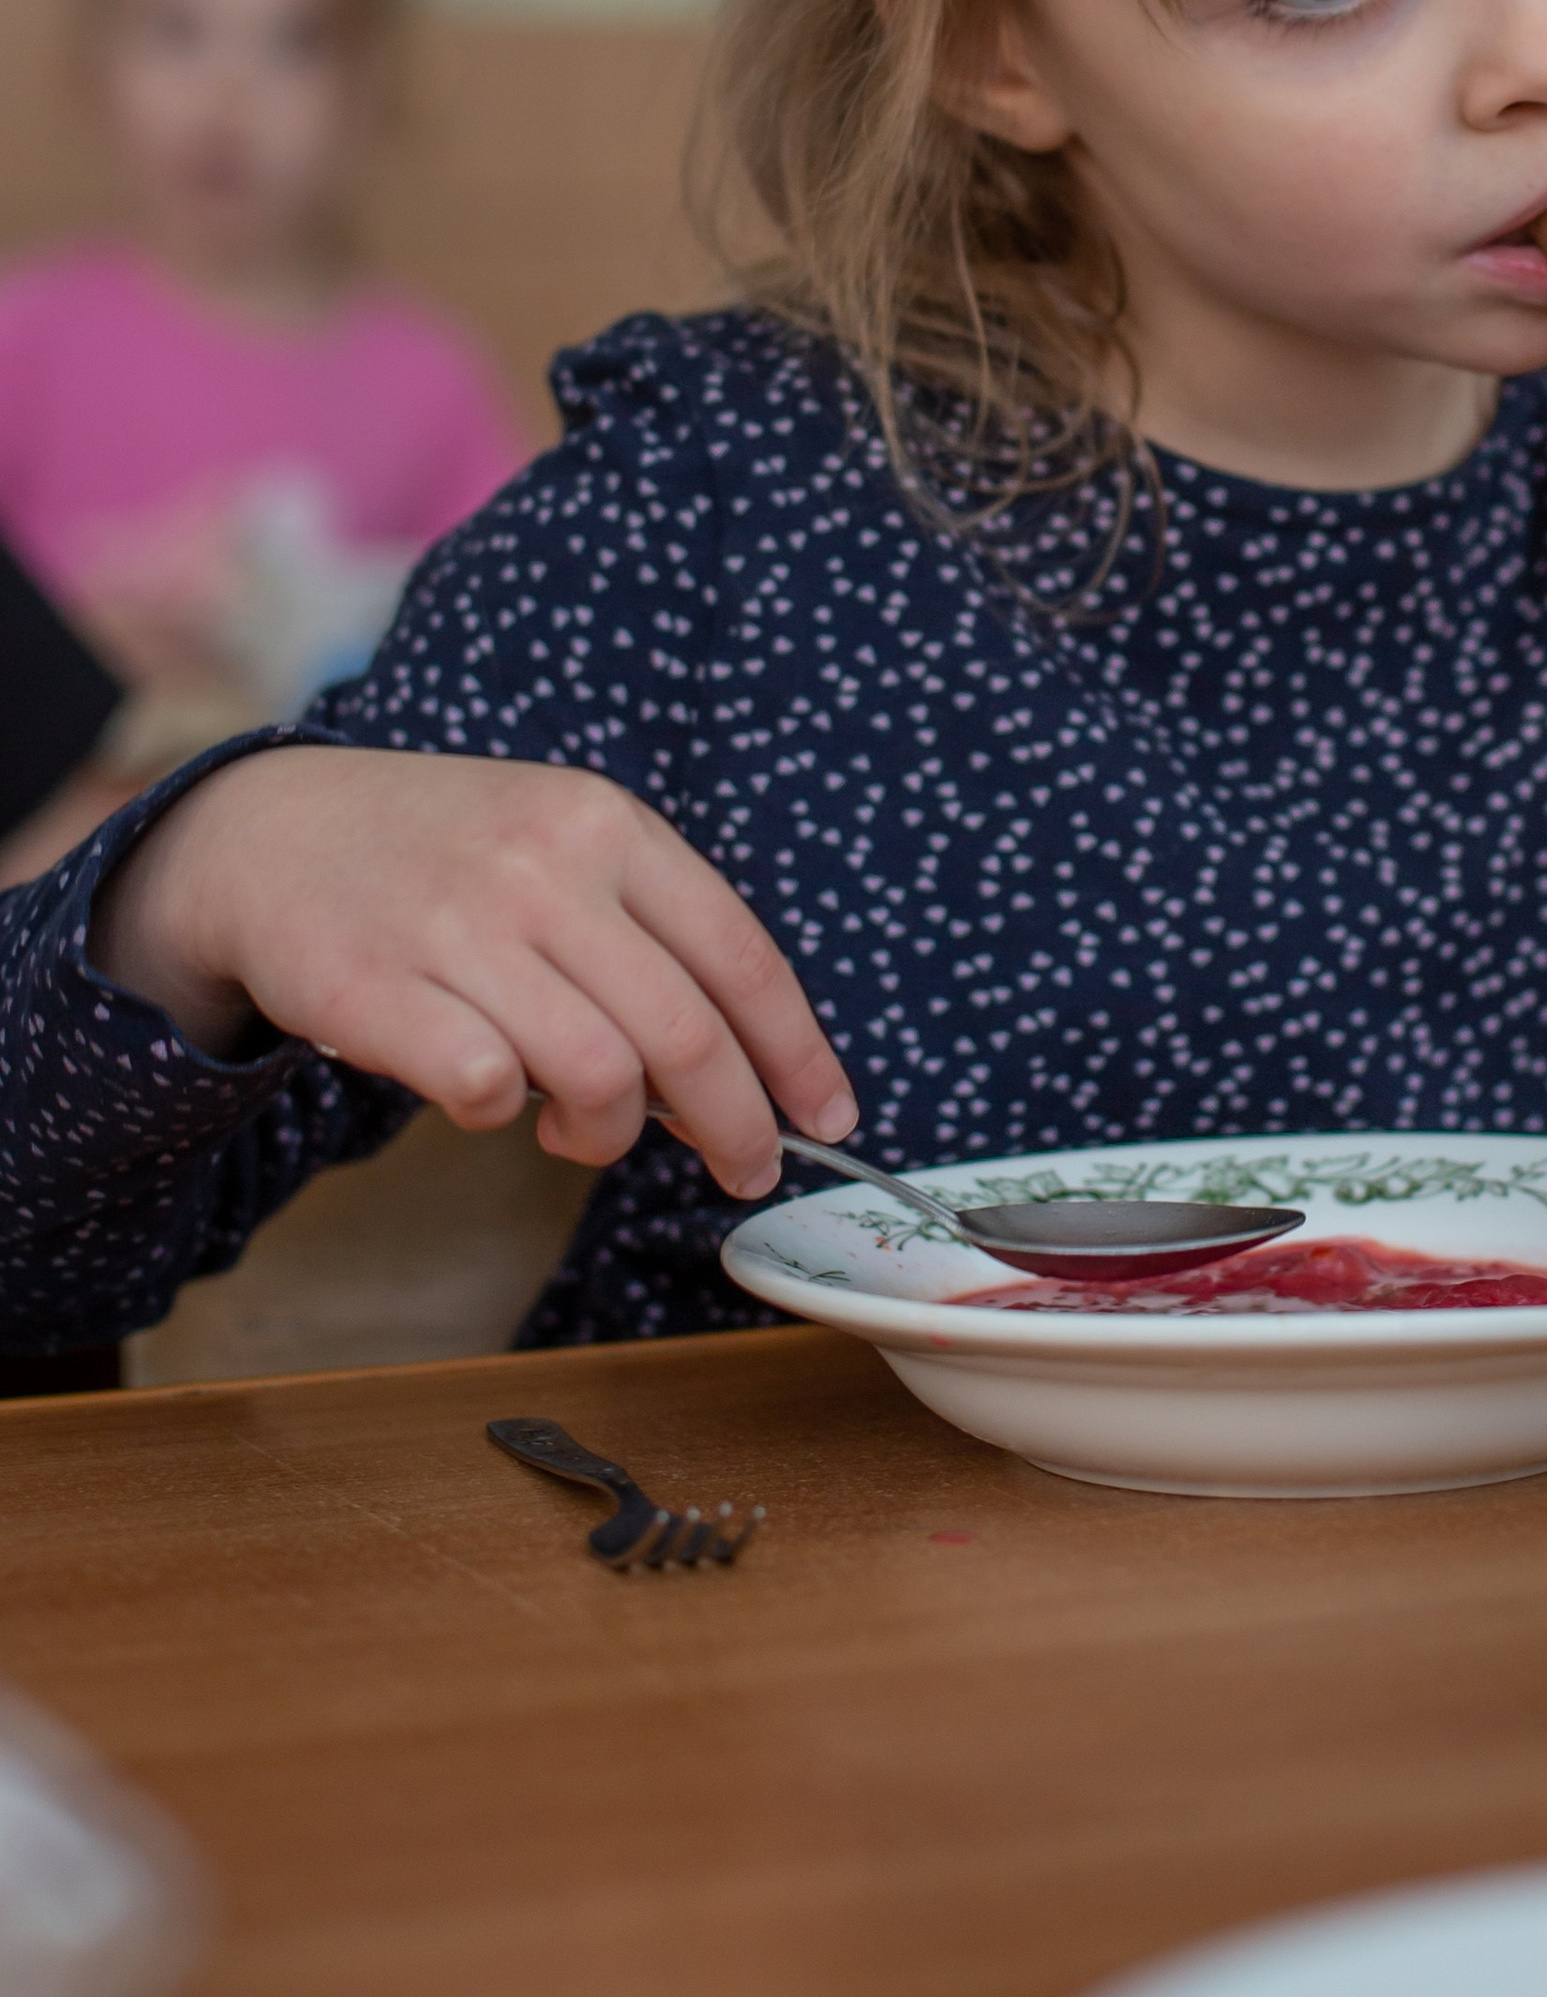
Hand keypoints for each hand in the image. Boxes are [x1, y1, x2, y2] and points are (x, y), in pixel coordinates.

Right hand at [92, 746, 858, 1198]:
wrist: (269, 833)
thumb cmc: (444, 858)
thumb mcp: (561, 843)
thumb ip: (648, 935)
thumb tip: (744, 1073)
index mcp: (607, 826)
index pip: (741, 956)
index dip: (797, 1052)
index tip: (828, 1118)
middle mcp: (542, 867)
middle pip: (684, 1032)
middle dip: (734, 1125)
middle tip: (742, 1170)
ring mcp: (457, 925)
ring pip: (597, 1075)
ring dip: (608, 1134)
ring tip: (582, 1129)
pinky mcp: (372, 989)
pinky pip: (486, 1091)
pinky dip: (503, 1117)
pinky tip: (491, 1095)